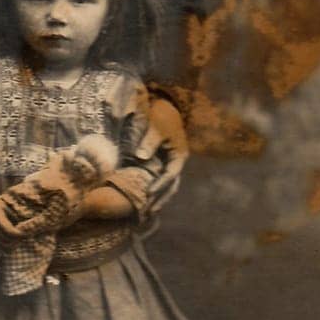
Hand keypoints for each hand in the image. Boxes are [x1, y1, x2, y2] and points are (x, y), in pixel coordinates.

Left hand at [138, 96, 189, 211]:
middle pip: (170, 186)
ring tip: (145, 212)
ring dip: (158, 198)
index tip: (148, 194)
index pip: (170, 176)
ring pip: (166, 185)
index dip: (160, 186)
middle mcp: (176, 162)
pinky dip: (153, 189)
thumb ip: (148, 141)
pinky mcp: (162, 162)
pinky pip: (159, 179)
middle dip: (160, 199)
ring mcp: (170, 163)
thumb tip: (140, 156)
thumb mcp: (156, 127)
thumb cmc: (161, 116)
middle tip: (147, 212)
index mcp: (179, 156)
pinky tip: (143, 198)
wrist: (164, 106)